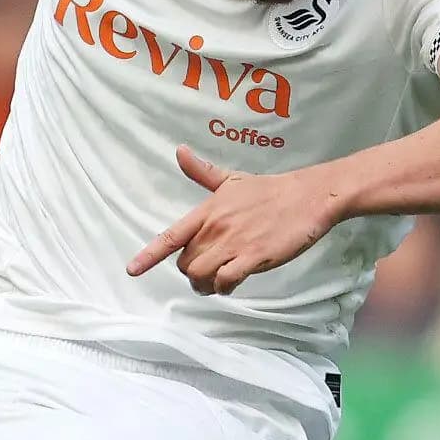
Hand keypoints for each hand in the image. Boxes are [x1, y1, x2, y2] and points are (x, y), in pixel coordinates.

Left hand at [126, 148, 344, 295]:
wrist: (307, 197)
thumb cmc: (269, 190)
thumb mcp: (231, 179)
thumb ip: (202, 171)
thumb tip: (179, 151)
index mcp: (208, 211)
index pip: (171, 236)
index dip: (149, 255)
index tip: (132, 270)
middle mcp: (216, 228)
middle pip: (185, 264)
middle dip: (192, 274)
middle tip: (207, 273)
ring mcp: (234, 244)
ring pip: (202, 276)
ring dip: (206, 285)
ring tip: (217, 282)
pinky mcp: (254, 257)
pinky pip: (227, 282)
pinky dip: (225, 288)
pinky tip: (233, 283)